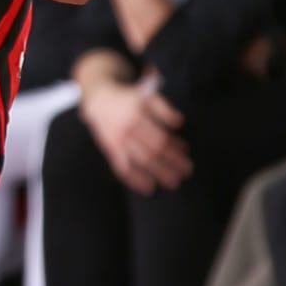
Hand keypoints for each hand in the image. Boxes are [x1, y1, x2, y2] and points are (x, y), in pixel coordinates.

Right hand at [81, 77, 191, 193]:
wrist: (99, 101)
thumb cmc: (128, 100)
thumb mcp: (146, 97)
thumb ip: (164, 108)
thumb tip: (179, 122)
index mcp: (138, 117)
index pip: (160, 136)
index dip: (174, 146)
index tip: (186, 153)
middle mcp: (127, 131)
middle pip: (152, 151)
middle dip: (171, 163)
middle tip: (186, 172)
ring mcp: (118, 142)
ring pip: (140, 161)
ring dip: (158, 173)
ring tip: (173, 182)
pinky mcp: (111, 151)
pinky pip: (123, 168)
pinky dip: (135, 180)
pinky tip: (148, 188)